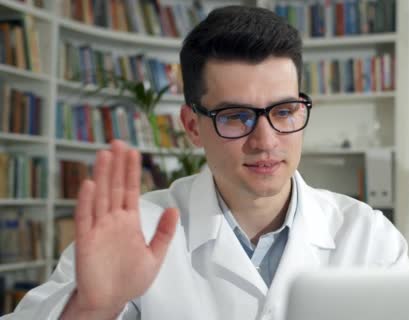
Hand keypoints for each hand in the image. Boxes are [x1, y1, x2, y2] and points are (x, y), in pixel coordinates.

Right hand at [64, 140, 178, 317]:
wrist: (110, 301)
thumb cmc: (130, 279)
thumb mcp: (155, 255)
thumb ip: (164, 232)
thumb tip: (174, 209)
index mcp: (129, 221)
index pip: (131, 190)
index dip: (132, 170)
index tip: (133, 151)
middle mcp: (113, 220)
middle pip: (115, 187)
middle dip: (117, 165)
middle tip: (118, 142)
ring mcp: (98, 228)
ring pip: (100, 196)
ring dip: (103, 175)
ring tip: (105, 154)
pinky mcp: (86, 241)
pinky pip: (85, 217)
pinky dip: (87, 201)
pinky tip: (90, 184)